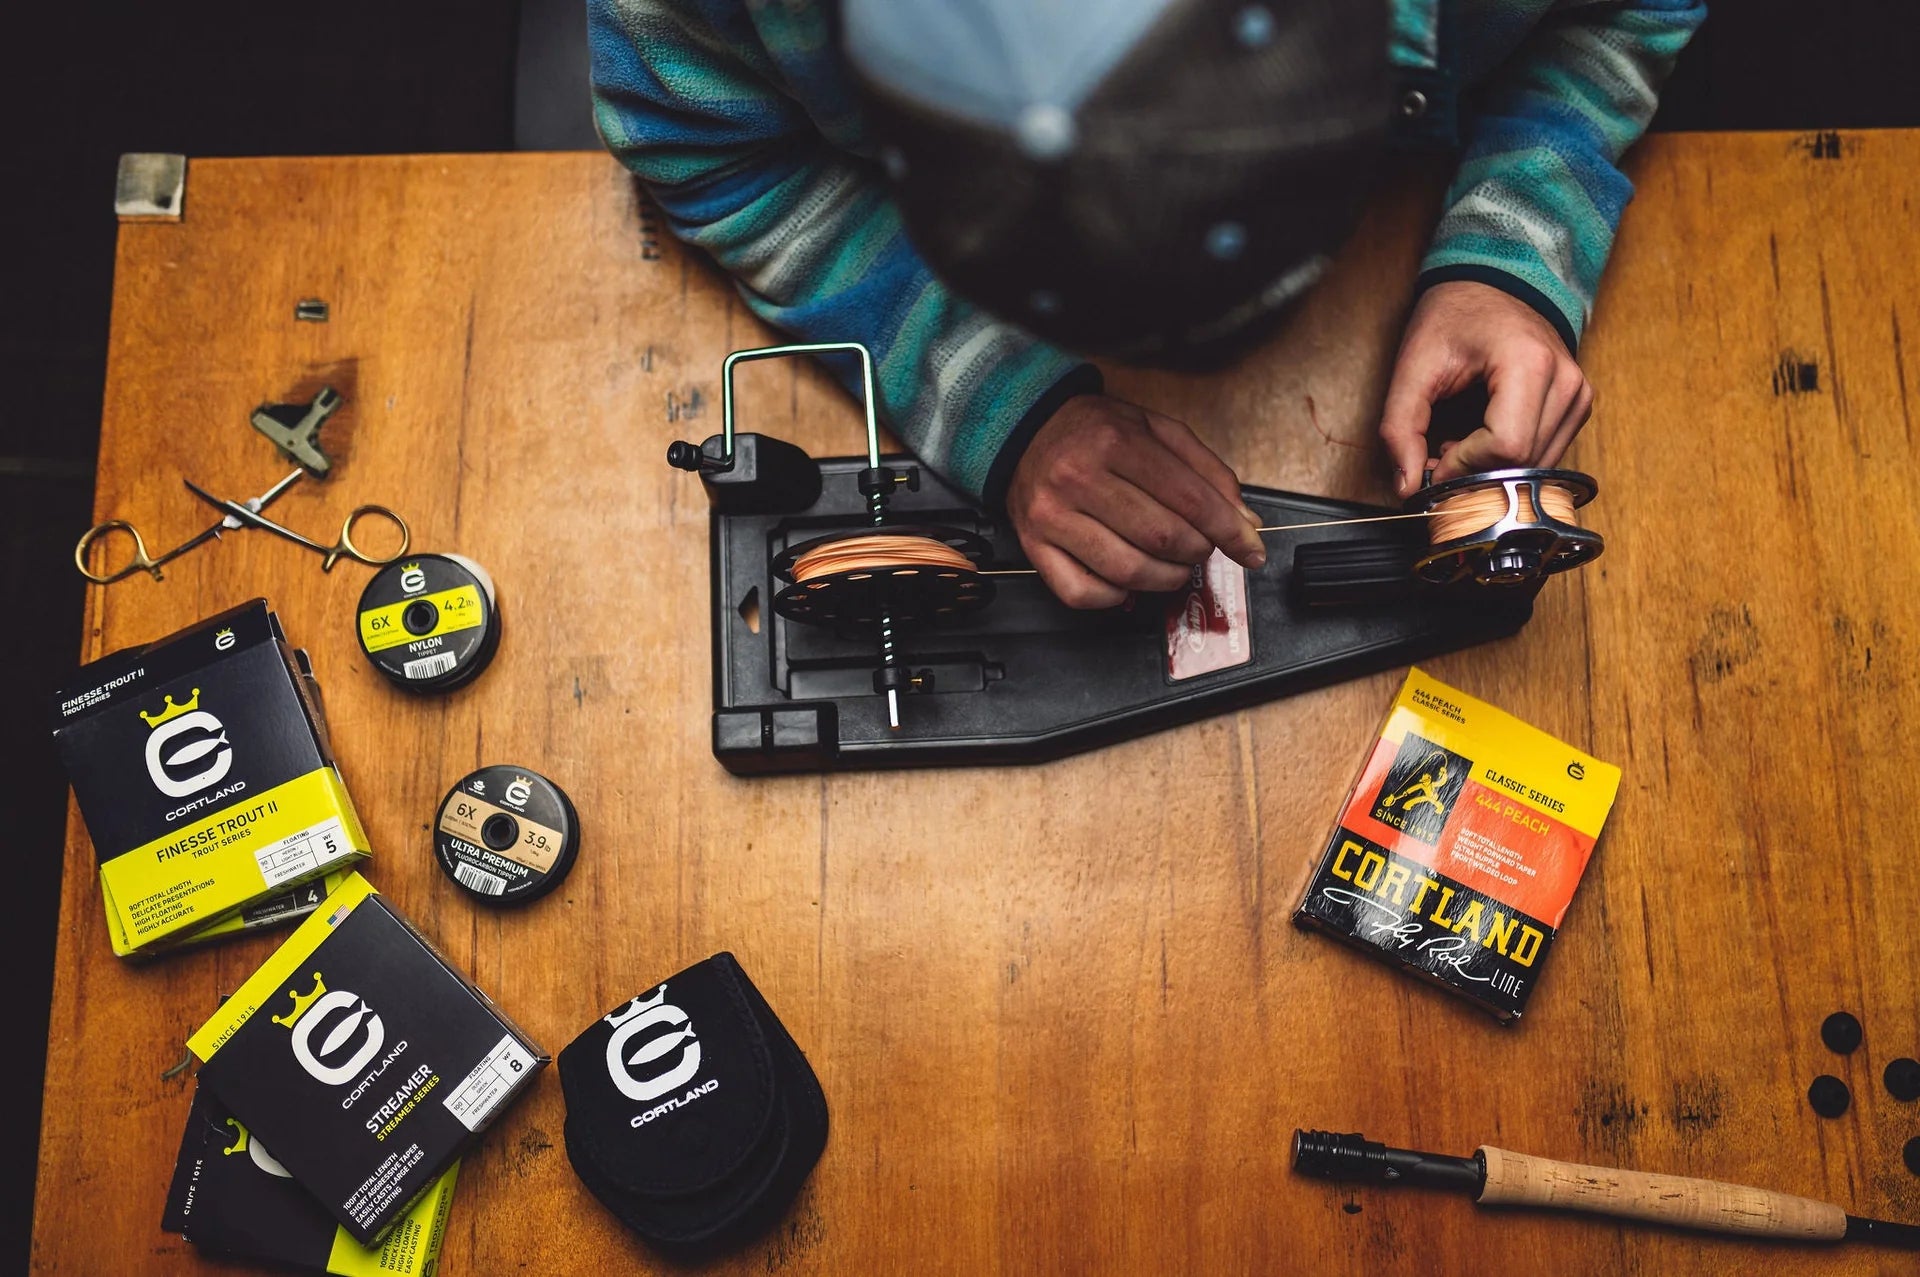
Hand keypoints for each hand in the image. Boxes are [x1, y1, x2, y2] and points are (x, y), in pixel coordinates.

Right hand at [1006, 394, 1266, 608]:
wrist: (1026, 430)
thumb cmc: (1096, 431)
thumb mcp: (1157, 430)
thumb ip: (1206, 471)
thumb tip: (1245, 522)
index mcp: (1115, 441)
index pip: (1190, 500)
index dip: (1230, 532)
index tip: (1251, 551)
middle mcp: (1079, 478)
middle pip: (1162, 538)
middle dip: (1198, 552)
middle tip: (1202, 547)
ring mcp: (1052, 516)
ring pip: (1127, 572)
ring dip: (1166, 578)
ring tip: (1173, 565)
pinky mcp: (1034, 546)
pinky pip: (1083, 593)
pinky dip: (1116, 597)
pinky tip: (1127, 580)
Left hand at [1379, 281, 1593, 496]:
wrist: (1490, 285)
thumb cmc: (1453, 317)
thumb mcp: (1413, 366)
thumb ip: (1401, 428)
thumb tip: (1407, 488)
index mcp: (1530, 363)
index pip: (1506, 447)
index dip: (1463, 467)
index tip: (1433, 462)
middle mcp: (1567, 381)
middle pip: (1523, 463)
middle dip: (1475, 472)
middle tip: (1441, 453)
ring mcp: (1579, 395)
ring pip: (1537, 468)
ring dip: (1493, 470)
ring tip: (1461, 441)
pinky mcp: (1578, 406)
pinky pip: (1547, 456)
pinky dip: (1510, 462)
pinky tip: (1483, 438)